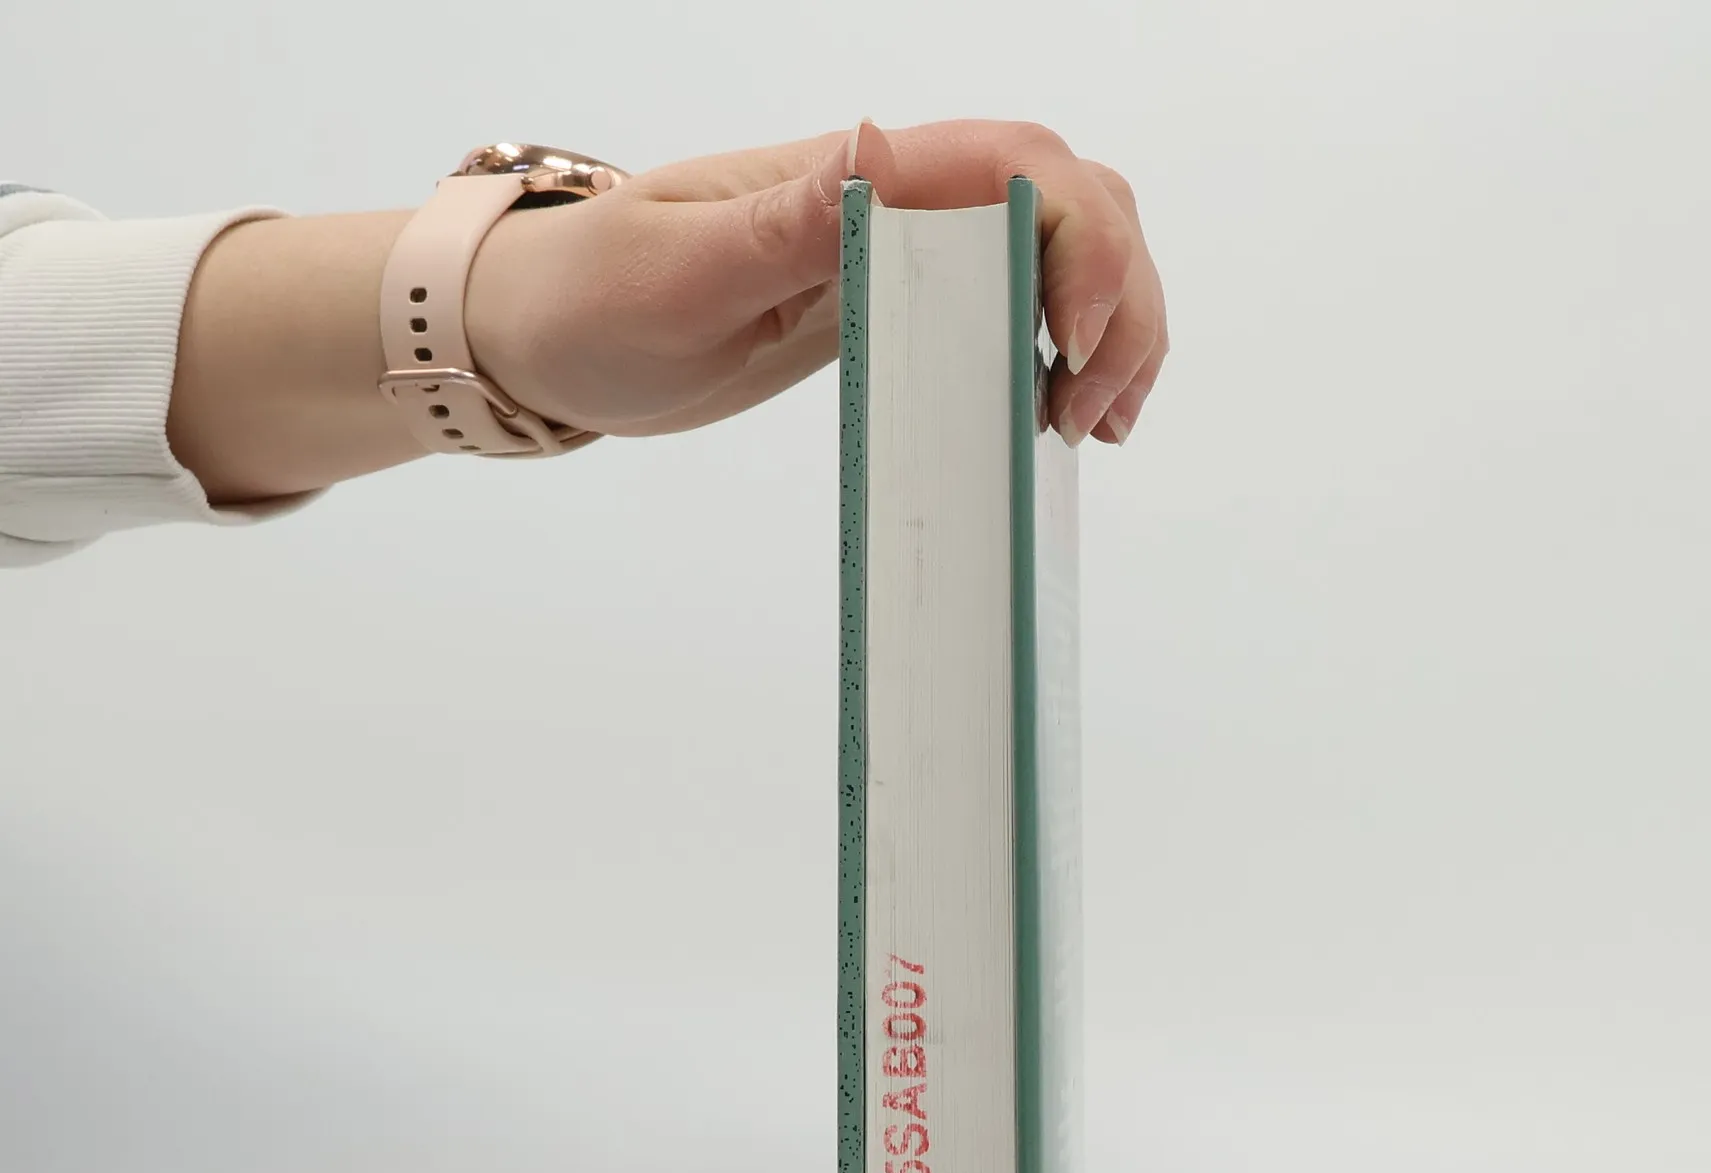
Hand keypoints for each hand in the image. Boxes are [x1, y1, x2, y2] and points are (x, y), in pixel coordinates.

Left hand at [466, 120, 1168, 447]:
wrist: (541, 331)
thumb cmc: (589, 300)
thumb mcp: (676, 272)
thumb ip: (786, 224)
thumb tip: (877, 157)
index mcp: (849, 180)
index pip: (1011, 168)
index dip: (1077, 242)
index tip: (1069, 345)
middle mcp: (892, 202)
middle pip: (1067, 199)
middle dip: (1117, 296)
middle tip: (1090, 412)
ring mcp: (902, 253)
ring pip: (1057, 250)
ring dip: (1110, 326)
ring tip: (1096, 425)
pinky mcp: (895, 306)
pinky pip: (1012, 303)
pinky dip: (1067, 350)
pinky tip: (1066, 412)